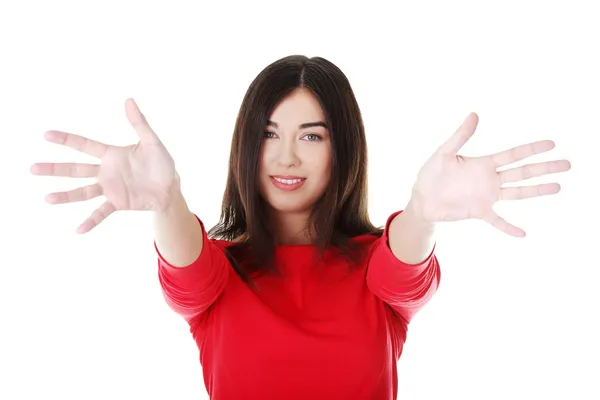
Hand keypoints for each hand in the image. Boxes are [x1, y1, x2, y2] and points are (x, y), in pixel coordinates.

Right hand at [31, 98, 177, 233]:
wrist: (170, 187)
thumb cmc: (162, 163)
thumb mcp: (152, 142)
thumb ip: (139, 123)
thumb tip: (129, 100)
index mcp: (111, 155)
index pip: (84, 145)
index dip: (67, 140)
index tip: (47, 135)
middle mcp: (106, 172)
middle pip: (76, 169)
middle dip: (55, 169)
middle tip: (32, 169)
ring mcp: (110, 188)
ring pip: (83, 192)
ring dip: (66, 196)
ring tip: (47, 198)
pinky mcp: (118, 203)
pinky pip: (101, 212)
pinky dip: (91, 221)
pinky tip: (78, 230)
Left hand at [409, 113, 570, 236]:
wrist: (421, 198)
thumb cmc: (431, 174)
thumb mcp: (444, 153)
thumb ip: (460, 136)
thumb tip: (474, 115)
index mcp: (483, 164)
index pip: (513, 155)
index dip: (531, 149)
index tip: (551, 144)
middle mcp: (489, 179)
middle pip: (522, 172)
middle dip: (544, 168)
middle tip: (566, 164)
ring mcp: (486, 196)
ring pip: (517, 193)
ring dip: (537, 190)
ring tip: (558, 187)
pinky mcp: (478, 212)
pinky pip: (497, 221)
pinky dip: (509, 228)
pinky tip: (523, 234)